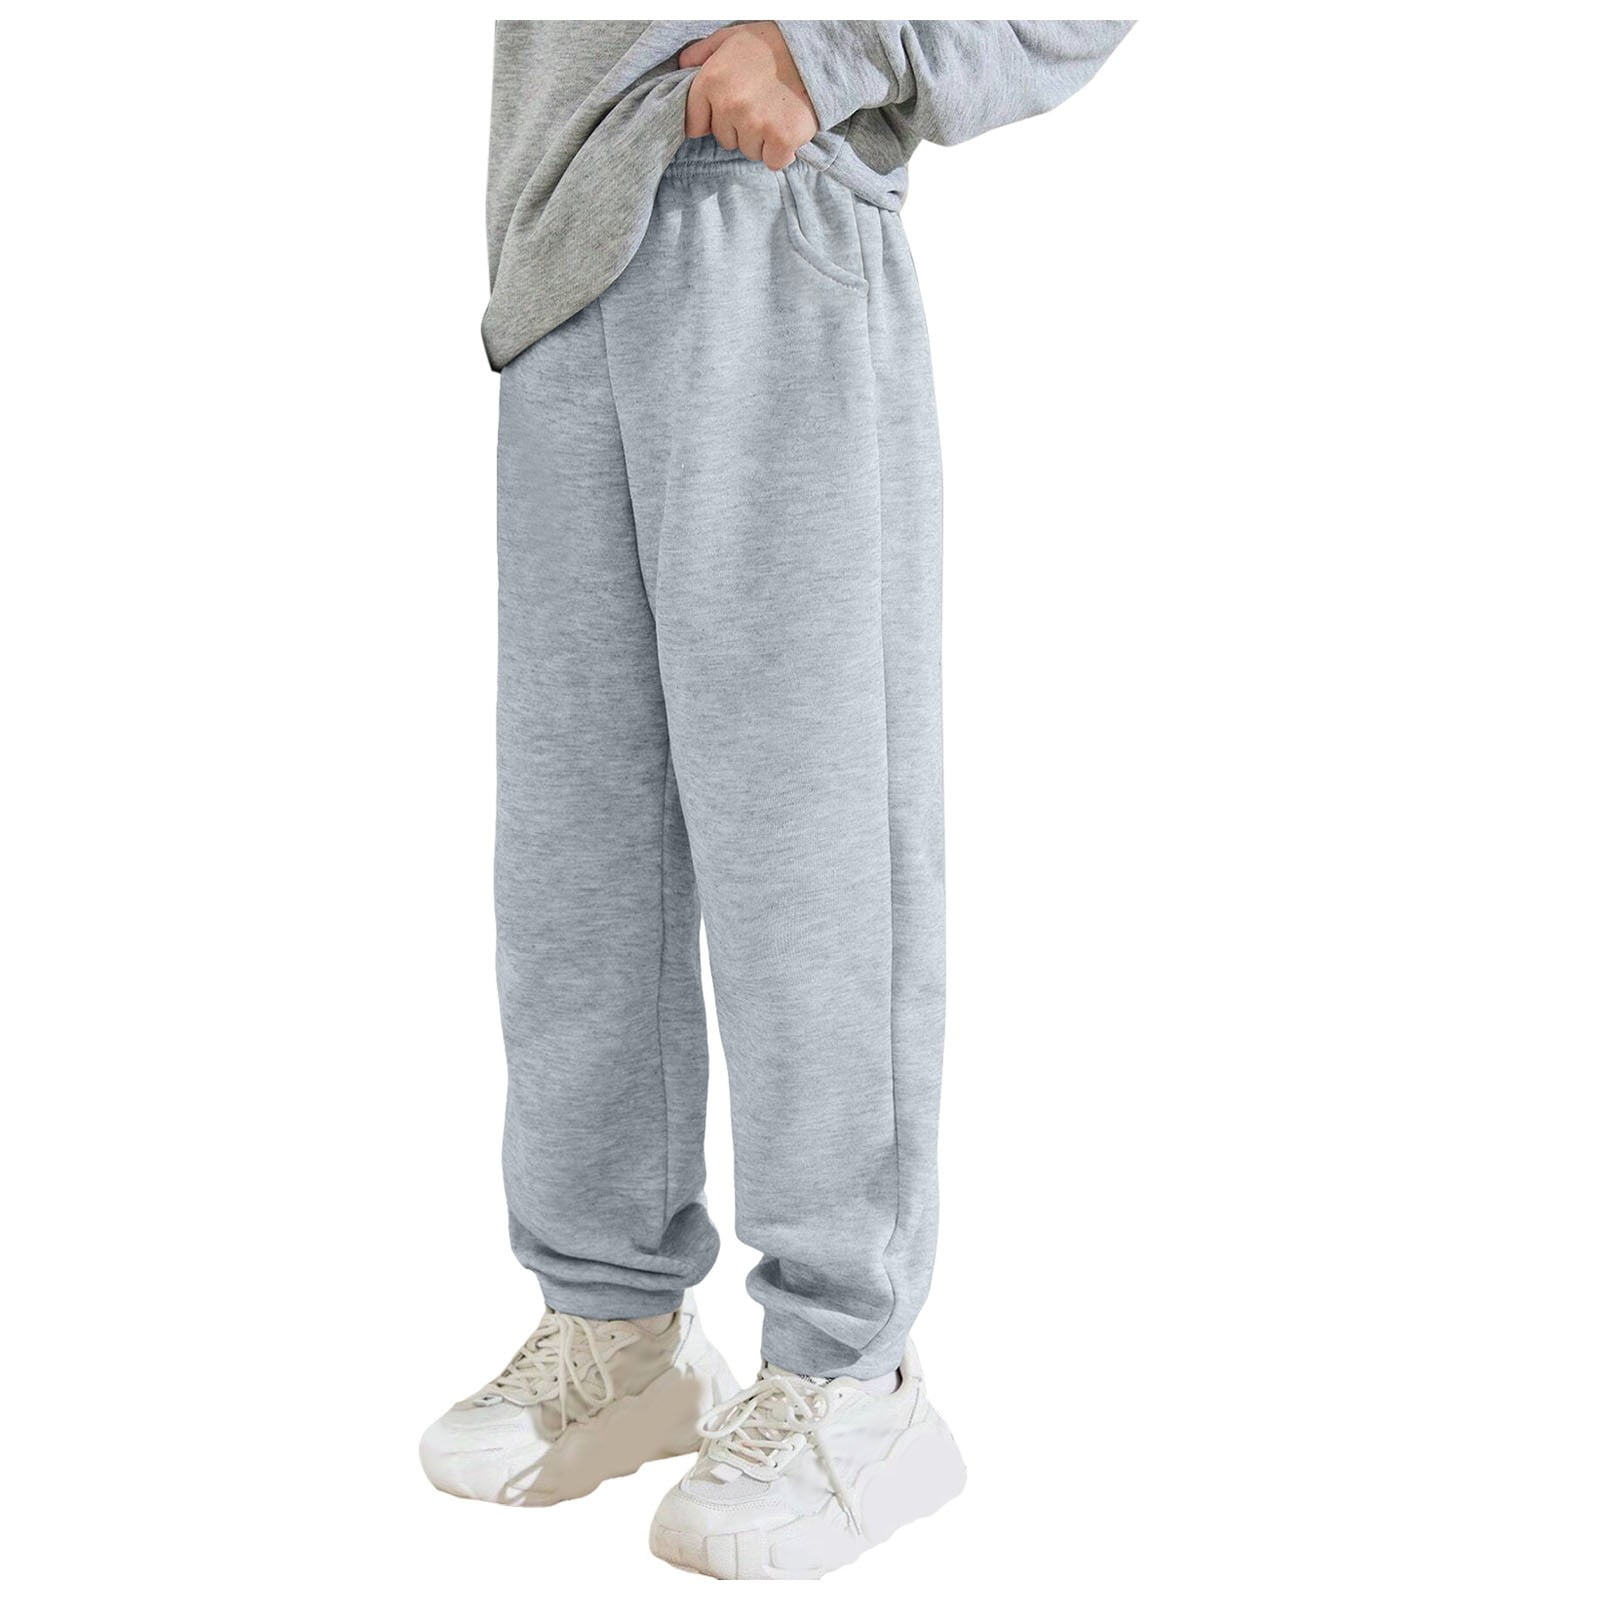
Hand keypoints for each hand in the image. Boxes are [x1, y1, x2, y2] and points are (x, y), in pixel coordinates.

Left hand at [680, 23, 819, 170]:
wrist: (816, 49)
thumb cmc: (771, 44)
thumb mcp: (730, 37)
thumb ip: (702, 53)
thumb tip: (682, 66)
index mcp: (711, 80)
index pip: (694, 125)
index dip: (712, 120)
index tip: (728, 112)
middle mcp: (730, 104)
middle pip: (725, 140)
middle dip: (740, 128)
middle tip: (760, 105)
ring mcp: (756, 123)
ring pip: (749, 152)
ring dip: (762, 140)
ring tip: (776, 112)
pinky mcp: (782, 139)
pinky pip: (773, 161)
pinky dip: (782, 151)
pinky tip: (788, 128)